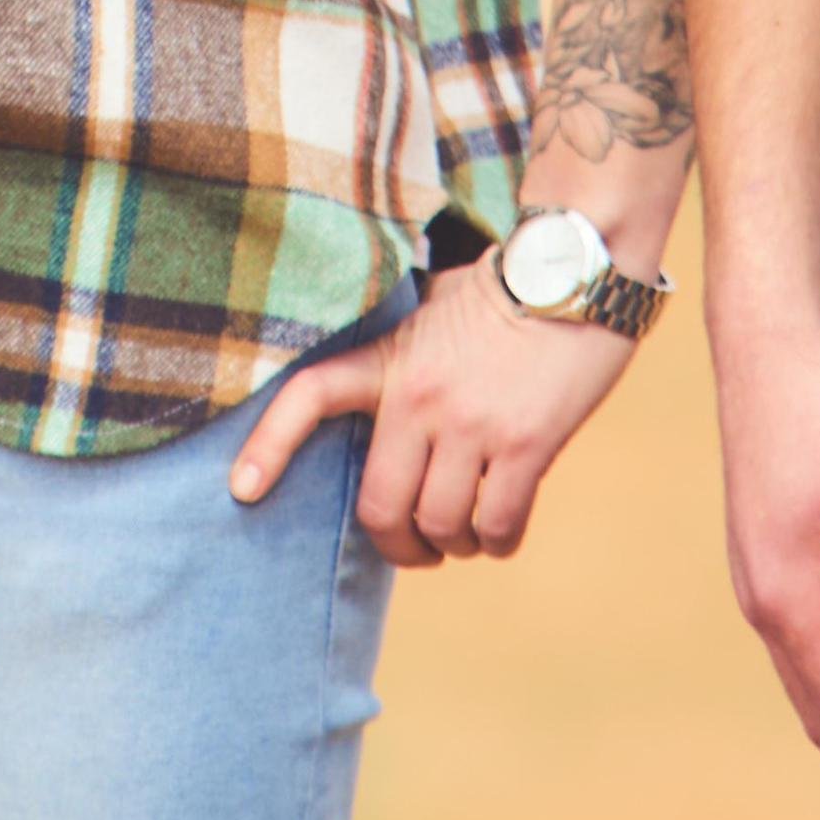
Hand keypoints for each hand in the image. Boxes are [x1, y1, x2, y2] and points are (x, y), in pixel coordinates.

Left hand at [232, 255, 642, 564]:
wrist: (578, 270)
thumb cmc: (508, 289)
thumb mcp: (434, 309)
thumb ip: (406, 356)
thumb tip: (393, 405)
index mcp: (390, 361)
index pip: (309, 396)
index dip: (268, 446)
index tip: (241, 491)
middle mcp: (419, 397)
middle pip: (380, 507)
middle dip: (396, 546)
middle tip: (415, 550)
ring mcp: (471, 423)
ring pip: (440, 525)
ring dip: (452, 545)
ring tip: (464, 535)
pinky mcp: (525, 445)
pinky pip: (496, 525)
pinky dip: (496, 542)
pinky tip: (501, 531)